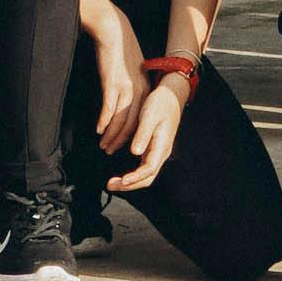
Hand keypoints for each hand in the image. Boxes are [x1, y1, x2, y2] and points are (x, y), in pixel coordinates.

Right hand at [84, 0, 143, 145]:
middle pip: (133, 124)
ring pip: (121, 119)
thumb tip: (126, 103)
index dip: (134, 135)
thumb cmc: (120, 50)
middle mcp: (139, 89)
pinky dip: (104, 121)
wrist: (114, 30)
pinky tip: (98, 129)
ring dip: (112, 135)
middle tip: (111, 151)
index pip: (142, 119)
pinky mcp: (113, 82)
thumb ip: (132, 86)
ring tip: (103, 145)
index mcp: (145, 87)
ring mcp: (127, 86)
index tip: (125, 146)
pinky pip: (109, 108)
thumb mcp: (132, 70)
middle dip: (121, 141)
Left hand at [110, 72, 189, 193]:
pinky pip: (144, 169)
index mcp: (162, 145)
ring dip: (130, 182)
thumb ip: (143, 134)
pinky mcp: (154, 149)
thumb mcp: (149, 115)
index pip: (149, 169)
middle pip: (147, 178)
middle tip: (110, 185)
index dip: (135, 177)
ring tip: (113, 183)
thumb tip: (135, 152)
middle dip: (129, 185)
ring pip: (146, 176)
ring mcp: (158, 152)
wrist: (171, 95)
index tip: (121, 180)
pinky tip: (122, 175)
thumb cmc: (160, 103)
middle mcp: (162, 152)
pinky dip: (133, 175)